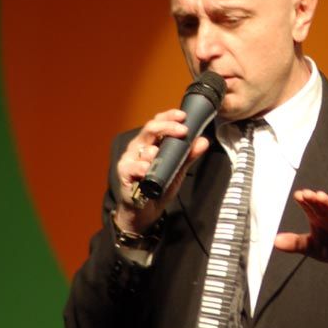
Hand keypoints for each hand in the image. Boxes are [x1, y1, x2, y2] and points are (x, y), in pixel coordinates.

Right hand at [114, 109, 208, 233]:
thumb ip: (188, 155)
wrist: (146, 210)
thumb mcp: (177, 169)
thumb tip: (203, 141)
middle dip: (166, 127)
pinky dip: (140, 167)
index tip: (183, 116)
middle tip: (182, 131)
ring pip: (141, 148)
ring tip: (158, 152)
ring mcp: (130, 159)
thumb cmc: (159, 186)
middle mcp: (139, 146)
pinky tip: (147, 169)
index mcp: (151, 141)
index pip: (159, 121)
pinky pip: (131, 167)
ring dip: (152, 150)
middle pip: (150, 129)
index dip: (169, 116)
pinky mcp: (124, 173)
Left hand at [274, 189, 327, 264]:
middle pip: (321, 205)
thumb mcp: (313, 248)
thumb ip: (295, 244)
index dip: (304, 201)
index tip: (298, 195)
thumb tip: (275, 241)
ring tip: (320, 196)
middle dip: (314, 199)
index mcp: (318, 218)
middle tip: (306, 193)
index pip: (309, 207)